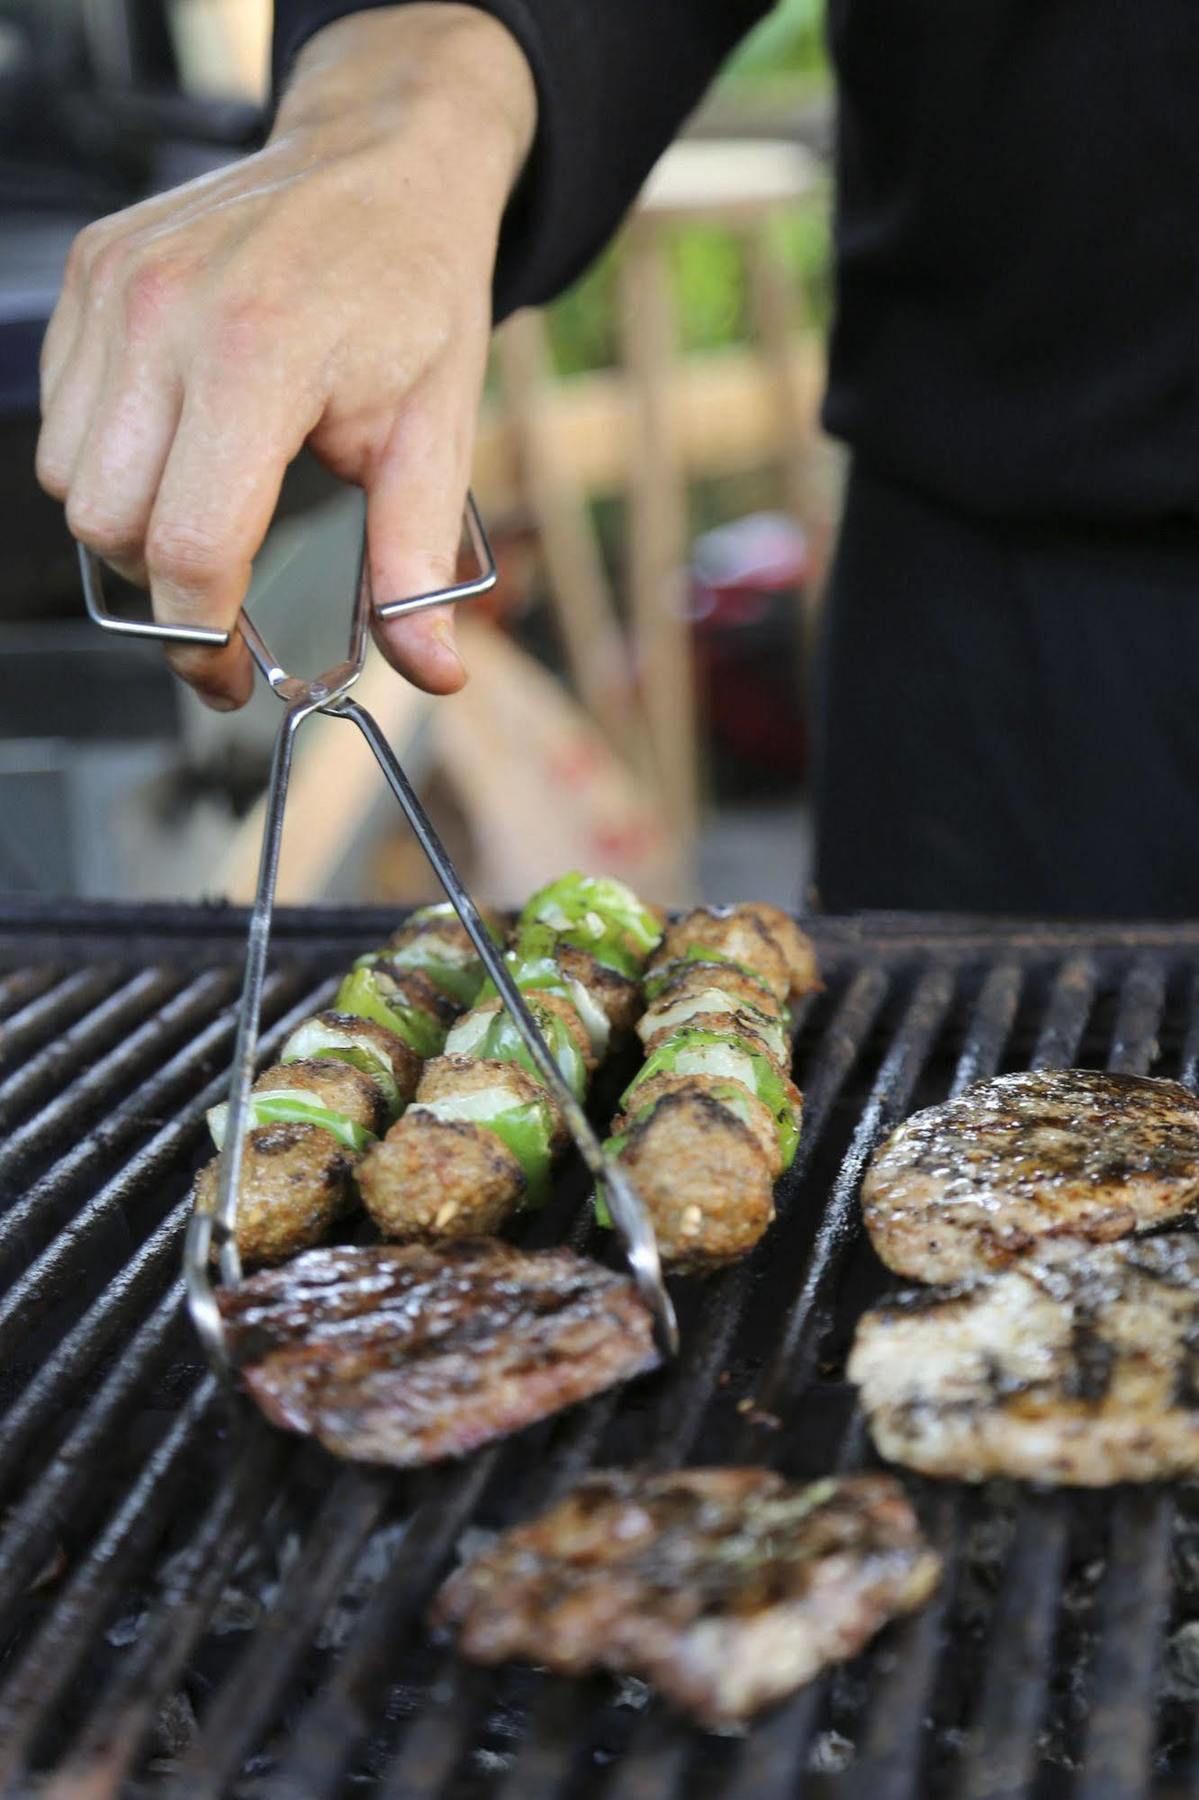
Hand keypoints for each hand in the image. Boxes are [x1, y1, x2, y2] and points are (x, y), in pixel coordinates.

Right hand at [36, 6, 535, 707]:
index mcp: (259, 357)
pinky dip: (110, 457)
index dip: (203, 637)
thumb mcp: (438, 432)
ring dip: (131, 523)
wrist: (383, 161)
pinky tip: (181, 440)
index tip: (228, 674)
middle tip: (224, 597)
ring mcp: (116, 288)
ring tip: (209, 508)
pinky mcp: (90, 273)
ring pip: (69, 480)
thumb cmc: (412, 287)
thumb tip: (430, 668)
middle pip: (112, 527)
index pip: (190, 545)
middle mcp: (166, 315)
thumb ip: (416, 560)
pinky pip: (62, 416)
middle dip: (165, 587)